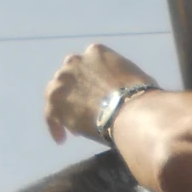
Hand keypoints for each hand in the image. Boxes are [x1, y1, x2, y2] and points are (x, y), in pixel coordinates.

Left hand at [43, 42, 159, 144]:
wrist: (129, 109)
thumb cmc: (141, 96)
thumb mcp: (135, 78)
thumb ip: (125, 80)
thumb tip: (132, 91)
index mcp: (96, 52)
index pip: (89, 66)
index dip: (91, 82)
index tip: (96, 96)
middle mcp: (75, 61)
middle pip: (70, 78)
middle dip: (75, 93)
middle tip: (83, 110)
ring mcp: (63, 79)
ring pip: (56, 95)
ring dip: (64, 109)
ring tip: (73, 129)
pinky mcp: (55, 100)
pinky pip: (51, 114)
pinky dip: (55, 126)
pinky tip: (62, 139)